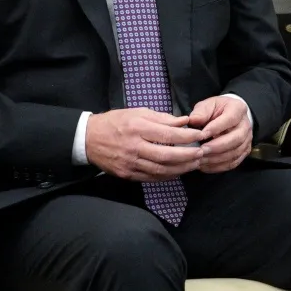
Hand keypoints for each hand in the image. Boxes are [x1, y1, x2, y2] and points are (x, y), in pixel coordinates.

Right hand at [85, 107, 203, 180]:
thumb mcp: (137, 113)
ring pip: (161, 169)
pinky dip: (167, 176)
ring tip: (194, 164)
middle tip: (202, 153)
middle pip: (167, 155)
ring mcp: (130, 163)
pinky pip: (152, 177)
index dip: (187, 136)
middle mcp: (134, 146)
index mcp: (137, 128)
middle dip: (188, 156)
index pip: (168, 134)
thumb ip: (162, 118)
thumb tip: (185, 121)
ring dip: (181, 168)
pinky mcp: (127, 174)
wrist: (88, 139)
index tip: (200, 135)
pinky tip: (178, 171)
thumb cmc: (115, 122)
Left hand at [187, 93, 253, 173]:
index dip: (216, 128)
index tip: (202, 135)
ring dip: (216, 158)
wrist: (229, 116)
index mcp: (238, 109)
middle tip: (201, 150)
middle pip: (236, 139)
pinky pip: (233, 163)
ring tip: (201, 159)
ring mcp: (247, 140)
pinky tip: (205, 166)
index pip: (230, 119)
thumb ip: (200, 112)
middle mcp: (246, 125)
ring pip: (235, 153)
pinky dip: (218, 167)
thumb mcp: (207, 105)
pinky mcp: (243, 152)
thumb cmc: (217, 110)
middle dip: (217, 146)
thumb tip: (193, 120)